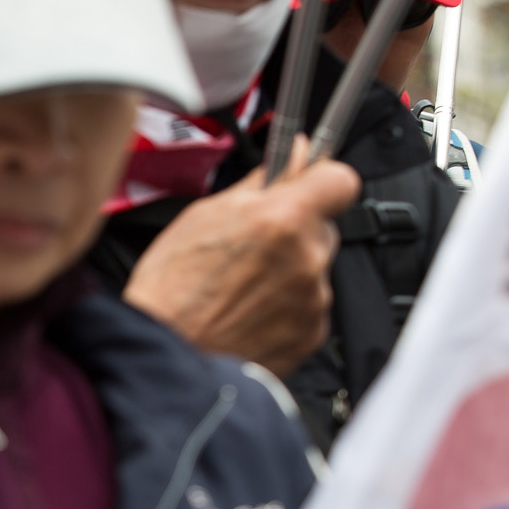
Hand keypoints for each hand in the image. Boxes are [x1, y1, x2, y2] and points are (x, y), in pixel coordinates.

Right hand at [123, 137, 359, 375]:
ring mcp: (314, 298)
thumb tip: (292, 156)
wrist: (168, 352)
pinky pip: (309, 305)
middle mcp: (308, 257)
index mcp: (283, 219)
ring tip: (241, 285)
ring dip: (288, 269)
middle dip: (295, 229)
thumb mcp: (205, 215)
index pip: (340, 179)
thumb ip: (260, 183)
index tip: (307, 185)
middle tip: (251, 244)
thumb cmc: (173, 288)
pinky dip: (286, 305)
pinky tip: (248, 310)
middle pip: (323, 227)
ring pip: (314, 267)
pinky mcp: (313, 332)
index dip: (322, 179)